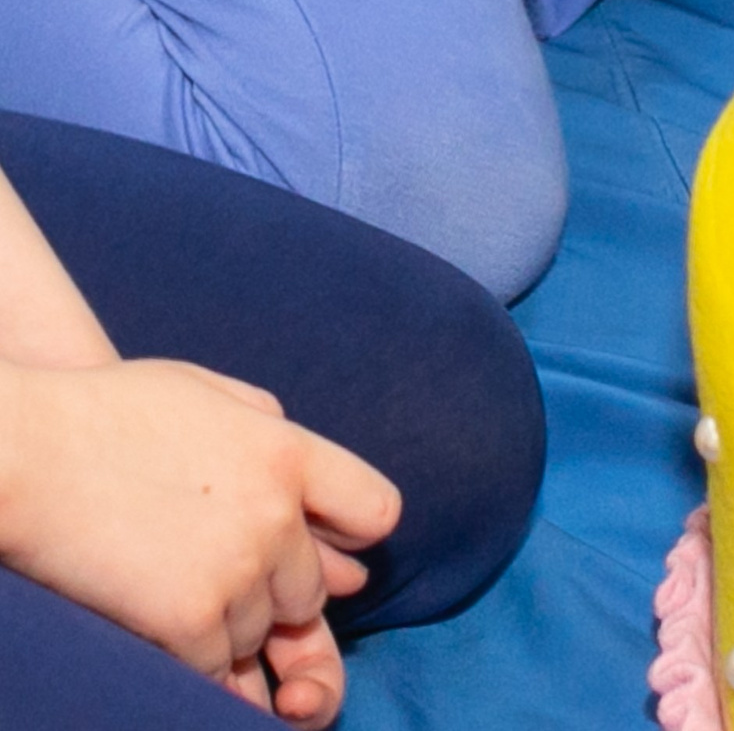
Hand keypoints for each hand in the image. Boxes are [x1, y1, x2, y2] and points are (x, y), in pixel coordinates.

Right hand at [0, 358, 397, 724]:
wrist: (29, 453)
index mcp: (288, 451)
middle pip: (312, 589)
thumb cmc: (109, 415)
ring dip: (230, 625)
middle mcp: (277, 514)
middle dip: (275, 591)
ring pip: (262, 631)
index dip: (348, 539)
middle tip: (215, 572)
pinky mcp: (188, 623)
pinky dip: (196, 660)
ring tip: (171, 584)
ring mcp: (236, 572)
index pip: (375, 511)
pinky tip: (159, 624)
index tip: (322, 549)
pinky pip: (218, 668)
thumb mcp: (208, 391)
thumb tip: (309, 487)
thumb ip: (269, 427)